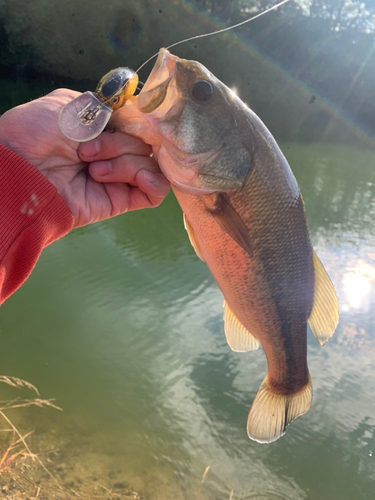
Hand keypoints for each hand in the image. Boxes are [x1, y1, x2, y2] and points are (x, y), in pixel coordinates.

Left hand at [0, 89, 169, 227]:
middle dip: (119, 144)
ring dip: (125, 162)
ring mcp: (117, 176)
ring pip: (150, 163)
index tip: (128, 120)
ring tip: (92, 170)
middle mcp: (112, 150)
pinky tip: (135, 177)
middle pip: (144, 142)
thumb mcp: (68, 104)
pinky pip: (156, 190)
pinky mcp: (121, 199)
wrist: (22, 173)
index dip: (140, 121)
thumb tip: (134, 110)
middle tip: (85, 152)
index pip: (138, 122)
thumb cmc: (35, 135)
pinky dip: (152, 181)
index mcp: (101, 126)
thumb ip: (103, 105)